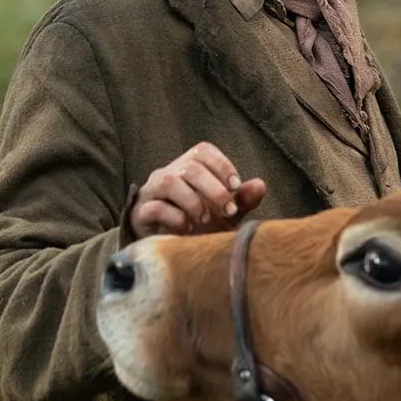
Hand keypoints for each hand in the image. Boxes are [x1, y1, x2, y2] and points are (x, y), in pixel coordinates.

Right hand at [130, 142, 266, 238]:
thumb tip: (260, 185)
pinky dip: (174, 217)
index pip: (203, 151)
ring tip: (206, 219)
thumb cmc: (200, 224)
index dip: (222, 165)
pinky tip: (187, 229)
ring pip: (169, 181)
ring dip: (193, 201)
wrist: (170, 249)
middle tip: (229, 211)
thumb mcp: (226, 212)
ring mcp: (152, 192)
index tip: (236, 186)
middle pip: (190, 167)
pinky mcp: (140, 213)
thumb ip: (242, 199)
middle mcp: (169, 173)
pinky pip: (153, 207)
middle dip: (214, 189)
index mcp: (189, 167)